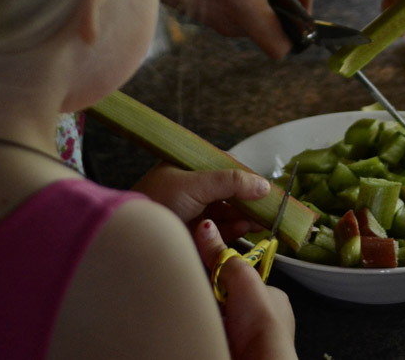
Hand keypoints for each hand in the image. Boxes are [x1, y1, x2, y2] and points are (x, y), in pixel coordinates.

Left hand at [133, 164, 270, 241]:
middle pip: (228, 191)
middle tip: (270, 205)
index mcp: (187, 167)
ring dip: (245, 215)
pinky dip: (235, 228)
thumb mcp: (195, 183)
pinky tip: (247, 227)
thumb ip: (230, 182)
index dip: (244, 175)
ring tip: (263, 219)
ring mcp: (193, 211)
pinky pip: (221, 229)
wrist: (135, 238)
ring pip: (227, 211)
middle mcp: (191, 187)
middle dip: (249, 199)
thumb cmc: (158, 200)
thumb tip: (263, 184)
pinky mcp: (195, 233)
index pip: (223, 166)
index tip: (263, 185)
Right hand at [193, 219, 296, 359]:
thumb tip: (206, 226)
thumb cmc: (260, 321)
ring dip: (206, 316)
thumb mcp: (242, 278)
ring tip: (189, 309)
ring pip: (221, 321)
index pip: (242, 281)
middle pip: (229, 302)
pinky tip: (195, 329)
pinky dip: (204, 332)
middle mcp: (264, 320)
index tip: (204, 274)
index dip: (222, 277)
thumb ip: (223, 255)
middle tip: (193, 292)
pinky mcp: (234, 351)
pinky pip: (214, 336)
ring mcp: (249, 340)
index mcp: (273, 299)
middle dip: (212, 298)